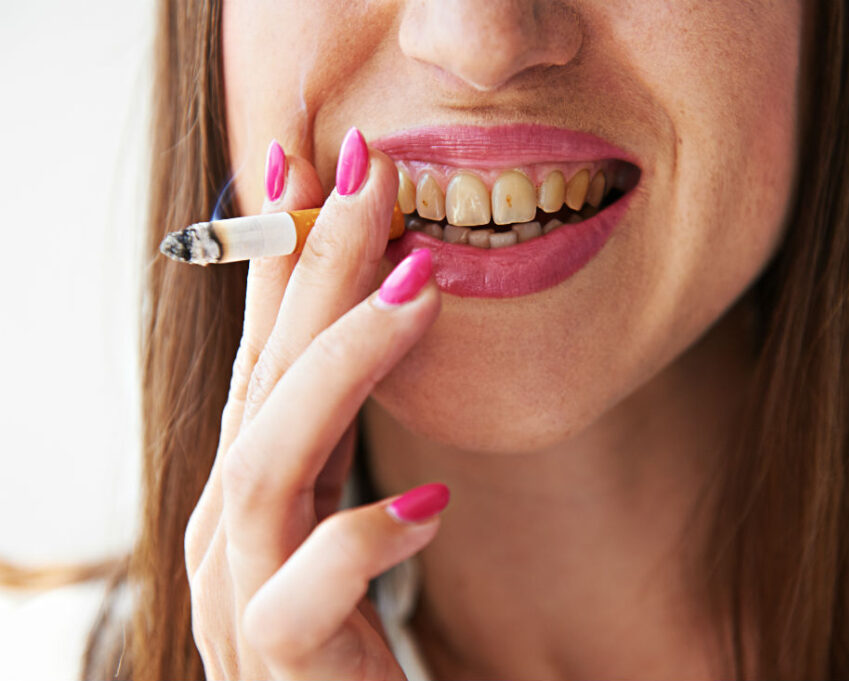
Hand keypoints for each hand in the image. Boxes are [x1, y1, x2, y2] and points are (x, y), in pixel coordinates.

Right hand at [183, 132, 442, 679]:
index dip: (281, 258)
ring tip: (421, 291)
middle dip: (315, 271)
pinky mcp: (278, 661)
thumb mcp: (342, 515)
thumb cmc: (346, 635)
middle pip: (264, 380)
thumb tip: (378, 324)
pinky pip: (302, 596)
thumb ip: (338, 437)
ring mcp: (240, 595)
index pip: (262, 353)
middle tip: (373, 176)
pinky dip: (361, 541)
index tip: (315, 166)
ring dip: (342, 367)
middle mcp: (228, 530)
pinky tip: (430, 507)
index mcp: (252, 487)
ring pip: (267, 466)